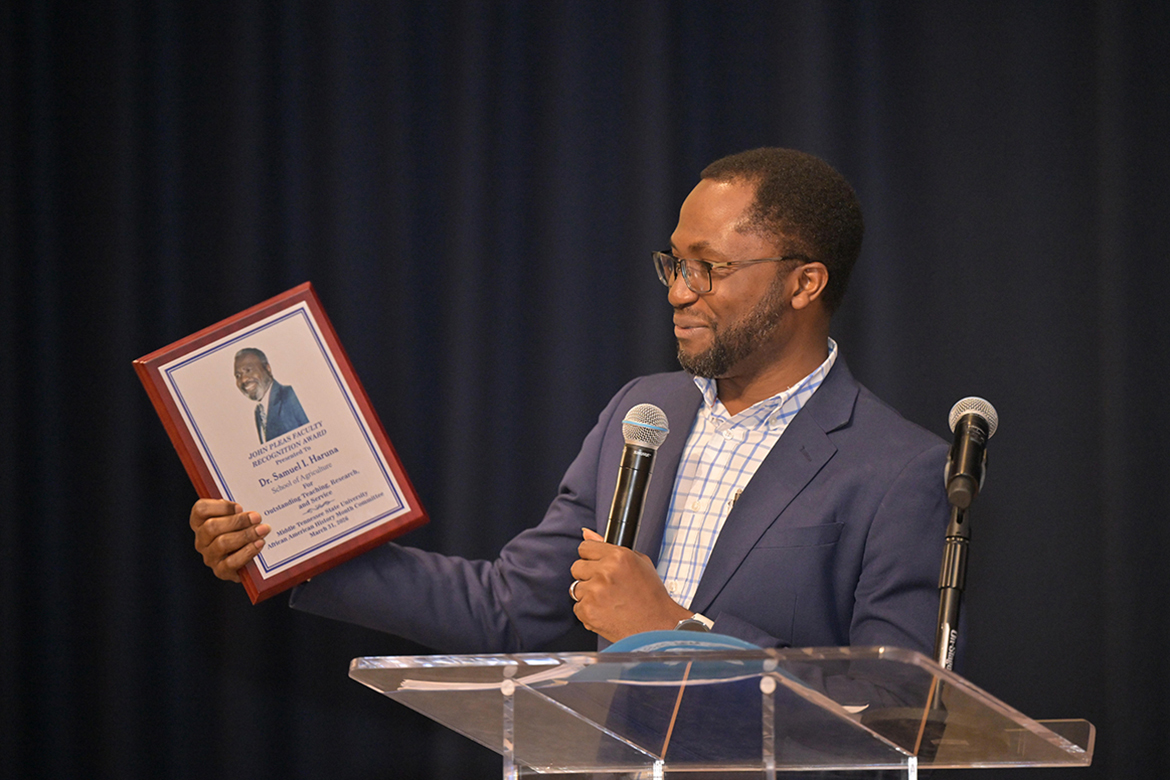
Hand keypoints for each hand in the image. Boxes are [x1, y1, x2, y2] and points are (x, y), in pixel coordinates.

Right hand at [190, 498, 269, 581]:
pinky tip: (259, 544)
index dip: (220, 507)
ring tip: (262, 530)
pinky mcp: (220, 571)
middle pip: (211, 526)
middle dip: (238, 521)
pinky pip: (231, 562)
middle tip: (256, 518)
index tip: (239, 507)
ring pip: (221, 543)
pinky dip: (247, 552)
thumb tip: (250, 510)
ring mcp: (210, 556)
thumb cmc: (243, 532)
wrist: (250, 561)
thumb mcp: (238, 518)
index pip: (200, 509)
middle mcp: (202, 540)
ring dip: (245, 535)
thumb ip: (238, 511)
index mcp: (201, 523)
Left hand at [570, 528, 690, 641]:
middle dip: (588, 576)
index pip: (584, 547)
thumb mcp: (639, 562)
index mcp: (618, 556)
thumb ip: (609, 546)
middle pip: (576, 567)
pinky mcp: (588, 611)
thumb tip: (586, 532)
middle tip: (606, 586)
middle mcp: (605, 572)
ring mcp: (594, 592)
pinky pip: (577, 607)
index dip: (591, 557)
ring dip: (588, 594)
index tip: (597, 565)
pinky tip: (606, 613)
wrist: (657, 625)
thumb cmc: (650, 595)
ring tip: (608, 601)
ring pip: (575, 588)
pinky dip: (588, 611)